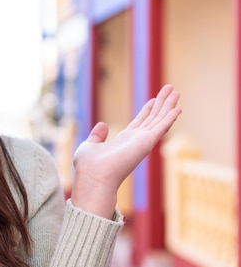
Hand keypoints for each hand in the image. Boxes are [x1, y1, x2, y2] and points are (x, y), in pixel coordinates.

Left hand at [70, 85, 180, 217]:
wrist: (93, 177)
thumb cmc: (89, 167)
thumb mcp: (90, 145)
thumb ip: (97, 136)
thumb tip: (103, 125)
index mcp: (124, 141)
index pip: (140, 123)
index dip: (147, 110)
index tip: (154, 99)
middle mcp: (136, 141)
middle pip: (153, 118)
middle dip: (162, 104)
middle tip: (170, 89)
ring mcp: (142, 142)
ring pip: (159, 120)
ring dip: (168, 106)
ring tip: (176, 92)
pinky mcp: (146, 143)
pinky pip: (161, 128)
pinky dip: (170, 118)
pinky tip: (178, 109)